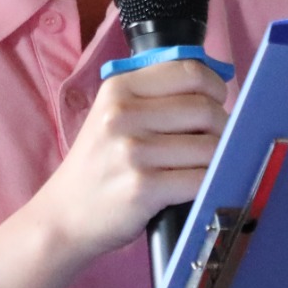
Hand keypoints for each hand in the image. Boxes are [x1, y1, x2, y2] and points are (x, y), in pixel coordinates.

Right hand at [29, 59, 228, 262]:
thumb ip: (154, 95)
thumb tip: (215, 87)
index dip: (214, 87)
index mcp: (119, 88)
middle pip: (205, 109)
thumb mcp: (112, 115)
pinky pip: (201, 179)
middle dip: (222, 127)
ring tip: (206, 166)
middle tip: (214, 141)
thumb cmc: (99, 164)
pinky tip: (199, 186)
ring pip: (210, 146)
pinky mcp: (144, 188)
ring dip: (219, 158)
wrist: (65, 215)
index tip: (215, 102)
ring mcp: (133, 152)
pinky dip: (210, 183)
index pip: (189, 72)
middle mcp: (123, 114)